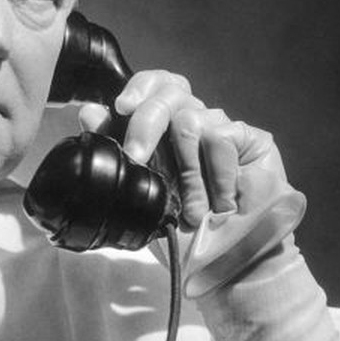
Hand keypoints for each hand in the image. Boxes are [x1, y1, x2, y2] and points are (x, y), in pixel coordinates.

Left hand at [78, 69, 273, 228]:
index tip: (121, 108)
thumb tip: (89, 113)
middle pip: (168, 94)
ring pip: (190, 121)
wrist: (229, 255)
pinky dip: (217, 176)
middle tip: (137, 157)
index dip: (139, 87)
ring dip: (186, 172)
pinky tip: (221, 204)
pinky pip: (221, 139)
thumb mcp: (142, 192)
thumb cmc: (184, 223)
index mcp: (166, 126)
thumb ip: (118, 152)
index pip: (154, 84)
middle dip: (146, 125)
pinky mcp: (250, 137)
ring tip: (194, 212)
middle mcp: (193, 118)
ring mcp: (222, 125)